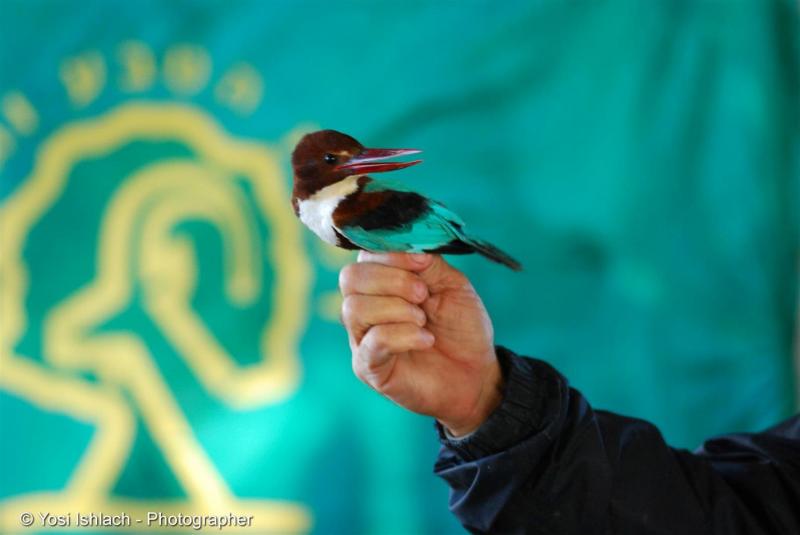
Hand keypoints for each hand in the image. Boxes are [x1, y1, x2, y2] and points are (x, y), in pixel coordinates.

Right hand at [339, 252, 502, 436]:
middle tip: (423, 295)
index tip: (423, 264)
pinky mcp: (368, 367)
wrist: (477, 374)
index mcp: (381, 283)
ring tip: (423, 320)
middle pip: (350, 278)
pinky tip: (426, 339)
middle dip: (392, 280)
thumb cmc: (461, 328)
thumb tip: (407, 247)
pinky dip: (403, 335)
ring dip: (396, 309)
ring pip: (354, 308)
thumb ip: (428, 263)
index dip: (391, 254)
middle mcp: (364, 308)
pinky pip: (372, 342)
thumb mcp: (452, 285)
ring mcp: (362, 338)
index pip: (364, 256)